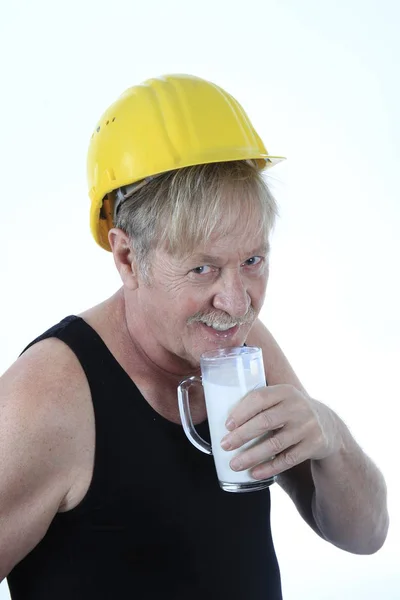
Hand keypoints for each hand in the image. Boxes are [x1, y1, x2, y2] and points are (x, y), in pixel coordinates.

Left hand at [220, 384, 341, 479]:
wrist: (327, 426)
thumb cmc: (290, 413)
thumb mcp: (281, 400)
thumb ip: (261, 405)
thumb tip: (225, 422)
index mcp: (285, 391)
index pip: (259, 397)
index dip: (241, 411)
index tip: (226, 425)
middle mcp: (298, 406)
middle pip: (265, 422)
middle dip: (241, 436)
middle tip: (224, 446)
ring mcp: (308, 426)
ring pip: (275, 444)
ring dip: (252, 456)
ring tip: (234, 464)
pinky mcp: (315, 445)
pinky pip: (288, 459)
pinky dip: (269, 468)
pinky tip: (255, 473)